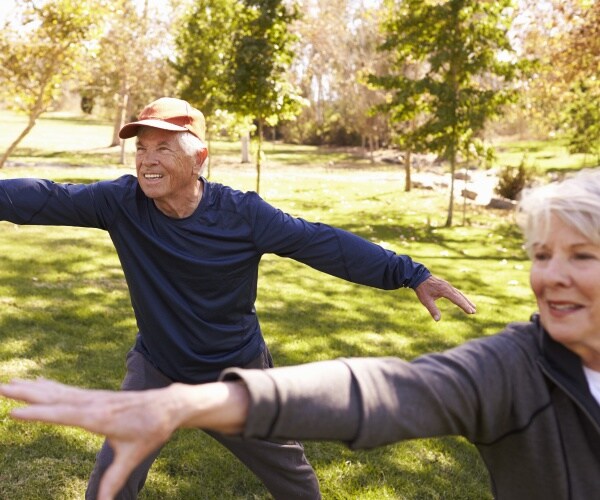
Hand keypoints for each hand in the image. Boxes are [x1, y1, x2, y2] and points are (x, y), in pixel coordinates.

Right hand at [0, 378, 247, 499]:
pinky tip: (38, 382)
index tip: (14, 412)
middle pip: (56, 398)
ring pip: (59, 391)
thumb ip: (114, 479)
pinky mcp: (96, 396)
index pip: (64, 415)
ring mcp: (94, 398)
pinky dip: (50, 386)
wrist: (168, 405)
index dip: (39, 414)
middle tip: (2, 387)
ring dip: (34, 387)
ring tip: (10, 382)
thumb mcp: (133, 456)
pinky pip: (68, 390)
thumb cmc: (151, 430)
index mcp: (99, 418)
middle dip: (27, 393)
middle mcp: (93, 404)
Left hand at [414, 275, 475, 321]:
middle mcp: (448, 287)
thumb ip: (432, 310)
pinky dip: (461, 296)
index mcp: (445, 290)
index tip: (471, 312)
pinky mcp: (446, 285)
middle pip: (460, 296)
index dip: (464, 306)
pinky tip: (463, 300)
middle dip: (467, 304)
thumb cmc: (422, 289)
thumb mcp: (426, 300)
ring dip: (466, 300)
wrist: (419, 277)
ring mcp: (448, 285)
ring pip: (459, 293)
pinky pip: (456, 291)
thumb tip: (438, 320)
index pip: (457, 299)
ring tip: (473, 306)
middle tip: (474, 311)